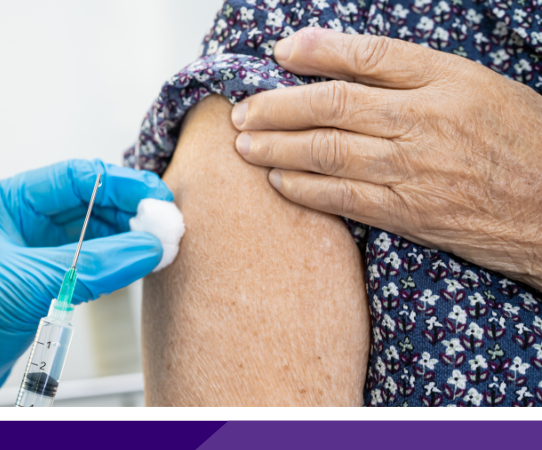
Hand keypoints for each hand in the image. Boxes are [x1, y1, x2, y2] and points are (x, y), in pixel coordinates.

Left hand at [231, 27, 541, 290]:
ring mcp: (414, 170)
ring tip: (244, 143)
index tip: (280, 51)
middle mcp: (426, 122)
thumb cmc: (519, 142)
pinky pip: (343, 197)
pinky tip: (278, 180)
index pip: (369, 57)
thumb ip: (413, 73)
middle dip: (277, 105)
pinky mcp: (408, 213)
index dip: (318, 51)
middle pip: (333, 105)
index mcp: (447, 82)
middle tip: (243, 108)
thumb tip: (343, 61)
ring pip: (329, 151)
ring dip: (278, 146)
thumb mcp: (477, 87)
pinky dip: (304, 188)